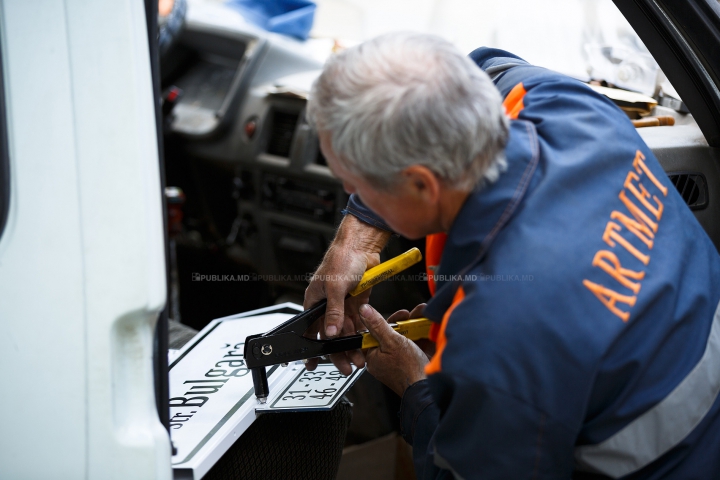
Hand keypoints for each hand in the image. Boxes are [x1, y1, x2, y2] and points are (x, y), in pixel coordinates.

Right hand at [304, 215, 390, 374]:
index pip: (312, 328)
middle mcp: (328, 304)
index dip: (313, 346)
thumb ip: (333, 311)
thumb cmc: (341, 259)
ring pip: (346, 330)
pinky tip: (364, 344)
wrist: (362, 246)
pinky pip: (358, 322)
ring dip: (351, 345)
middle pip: (331, 334)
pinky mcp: (357, 302)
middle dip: (337, 351)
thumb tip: (330, 332)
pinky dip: (361, 333)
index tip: (312, 363)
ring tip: (359, 358)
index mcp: (315, 300)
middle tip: (345, 366)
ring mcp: (343, 304)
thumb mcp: (335, 287)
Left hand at [359, 304, 428, 396]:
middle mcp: (386, 359)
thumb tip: (364, 311)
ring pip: (407, 336)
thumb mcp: (391, 342)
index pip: (376, 333)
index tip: (399, 315)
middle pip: (393, 333)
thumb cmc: (408, 371)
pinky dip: (423, 333)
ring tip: (423, 315)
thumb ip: (377, 325)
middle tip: (412, 315)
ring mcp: (401, 360)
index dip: (388, 321)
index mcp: (374, 357)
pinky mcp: (416, 361)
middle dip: (405, 322)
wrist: (428, 388)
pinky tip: (429, 325)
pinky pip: (417, 343)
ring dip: (416, 324)